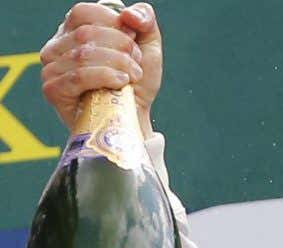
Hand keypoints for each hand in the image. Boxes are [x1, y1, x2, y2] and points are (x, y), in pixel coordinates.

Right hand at [40, 3, 162, 138]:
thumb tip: (129, 15)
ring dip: (119, 64)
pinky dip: (105, 77)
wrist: (134, 118)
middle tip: (135, 64)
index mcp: (74, 30)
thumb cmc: (136, 82)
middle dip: (122, 48)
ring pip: (84, 54)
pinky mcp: (53, 90)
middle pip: (87, 33)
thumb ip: (144, 20)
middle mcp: (57, 46)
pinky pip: (78, 76)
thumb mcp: (147, 46)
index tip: (133, 43)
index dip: (115, 24)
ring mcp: (51, 68)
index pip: (85, 12)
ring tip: (132, 76)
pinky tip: (121, 82)